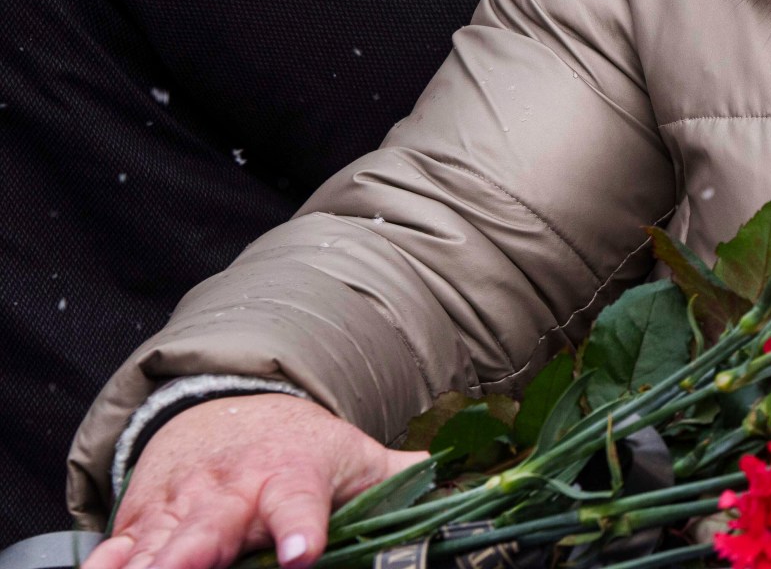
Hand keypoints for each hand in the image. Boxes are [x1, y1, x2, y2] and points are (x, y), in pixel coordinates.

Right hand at [83, 394, 423, 568]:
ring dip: (149, 565)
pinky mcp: (143, 517)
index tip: (304, 552)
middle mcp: (232, 489)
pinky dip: (108, 560)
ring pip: (159, 541)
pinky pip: (121, 543)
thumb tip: (471, 490)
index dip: (301, 525)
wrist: (227, 408)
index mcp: (291, 474)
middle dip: (197, 555)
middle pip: (212, 528)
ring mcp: (182, 504)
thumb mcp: (355, 457)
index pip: (299, 500)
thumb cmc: (302, 449)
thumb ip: (403, 479)